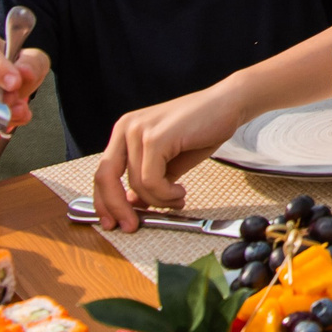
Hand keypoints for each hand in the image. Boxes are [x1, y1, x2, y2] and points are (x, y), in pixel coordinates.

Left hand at [92, 80, 252, 230]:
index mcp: (125, 131)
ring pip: (137, 184)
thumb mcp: (169, 161)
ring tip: (177, 200)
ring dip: (158, 201)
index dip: (103, 201)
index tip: (112, 222)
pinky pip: (152, 181)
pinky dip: (166, 194)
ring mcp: (139, 131)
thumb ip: (149, 181)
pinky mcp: (155, 138)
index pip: (102, 172)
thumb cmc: (202, 129)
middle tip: (131, 226)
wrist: (228, 104)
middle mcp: (126, 128)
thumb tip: (134, 206)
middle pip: (105, 178)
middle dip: (117, 208)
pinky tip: (180, 192)